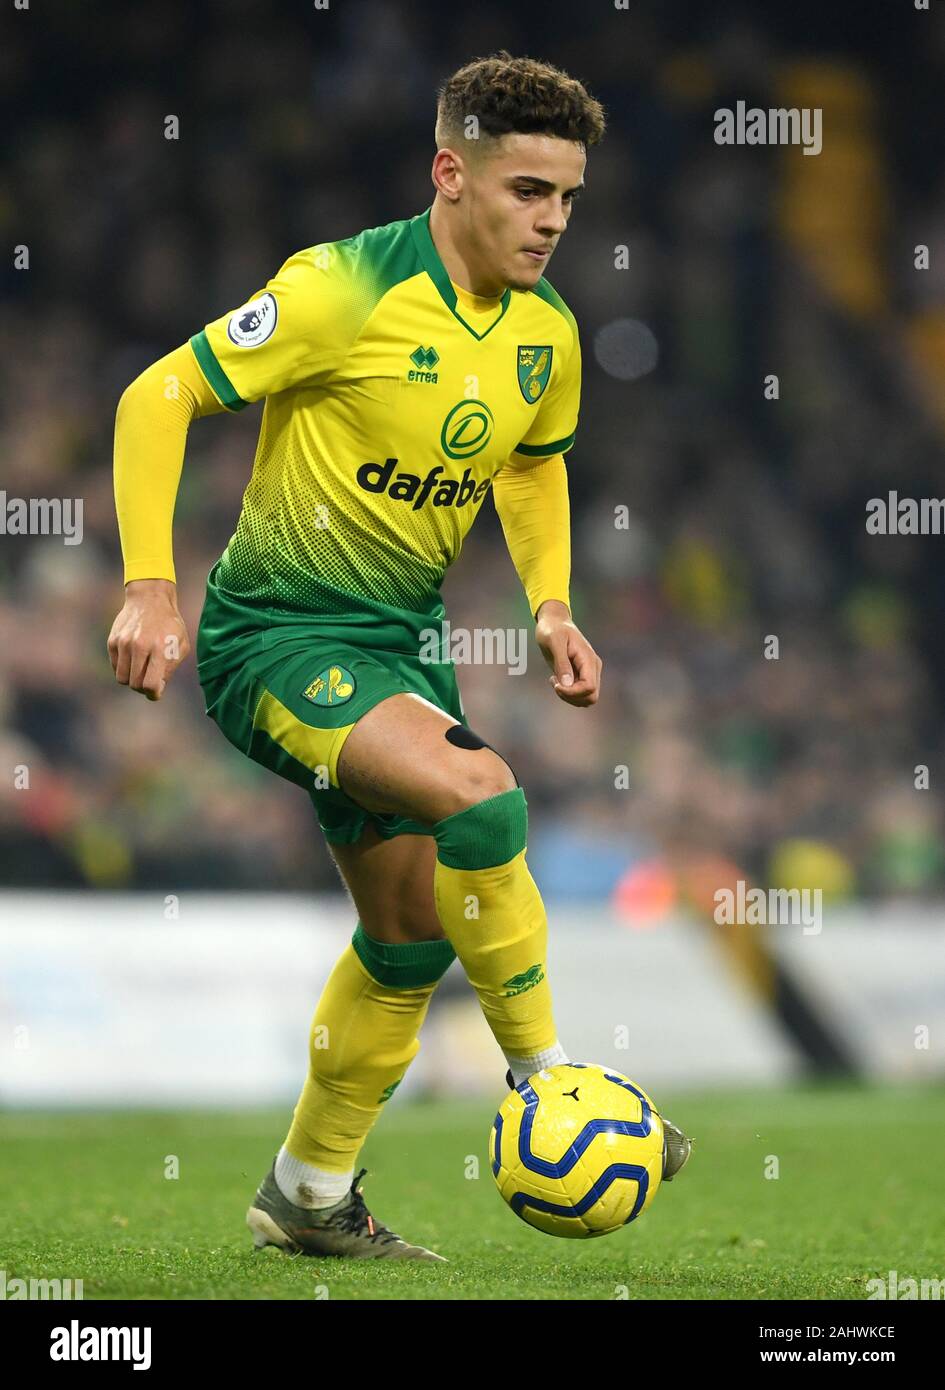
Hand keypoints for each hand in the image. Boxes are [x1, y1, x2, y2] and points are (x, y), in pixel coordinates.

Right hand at [107, 578, 190, 700]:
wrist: (149, 598)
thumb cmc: (169, 624)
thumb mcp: (181, 644)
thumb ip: (170, 668)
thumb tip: (157, 688)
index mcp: (159, 648)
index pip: (149, 684)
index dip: (153, 693)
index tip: (155, 692)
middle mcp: (139, 646)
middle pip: (134, 684)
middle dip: (143, 687)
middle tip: (149, 680)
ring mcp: (123, 643)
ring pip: (121, 678)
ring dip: (131, 679)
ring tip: (141, 670)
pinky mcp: (112, 641)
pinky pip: (115, 666)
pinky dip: (123, 668)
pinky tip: (133, 658)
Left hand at [535, 600, 601, 706]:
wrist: (554, 622)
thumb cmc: (552, 629)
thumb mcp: (554, 642)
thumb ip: (561, 663)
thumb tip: (567, 684)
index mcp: (589, 660)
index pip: (589, 687)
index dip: (572, 692)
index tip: (556, 684)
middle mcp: (593, 668)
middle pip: (591, 697)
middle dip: (571, 697)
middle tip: (555, 684)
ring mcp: (588, 672)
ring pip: (586, 698)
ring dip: (568, 697)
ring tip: (555, 680)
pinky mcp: (581, 675)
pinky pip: (579, 694)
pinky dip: (567, 693)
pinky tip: (556, 679)